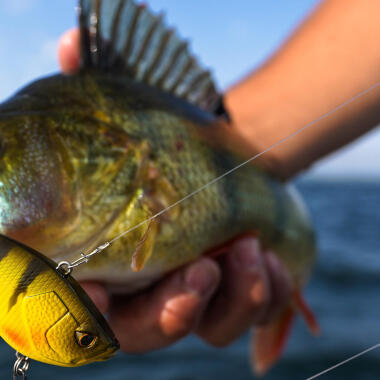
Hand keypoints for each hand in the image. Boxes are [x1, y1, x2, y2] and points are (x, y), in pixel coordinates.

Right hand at [59, 29, 291, 352]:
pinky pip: (249, 316)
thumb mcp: (130, 110)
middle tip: (200, 274)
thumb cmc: (170, 138)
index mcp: (105, 257)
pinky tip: (270, 259)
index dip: (76, 309)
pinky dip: (264, 296)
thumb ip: (95, 84)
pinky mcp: (235, 292)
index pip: (75, 303)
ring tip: (247, 249)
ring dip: (229, 303)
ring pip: (203, 329)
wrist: (225, 151)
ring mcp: (194, 294)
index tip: (94, 294)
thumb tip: (74, 46)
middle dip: (168, 314)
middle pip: (141, 332)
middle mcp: (145, 285)